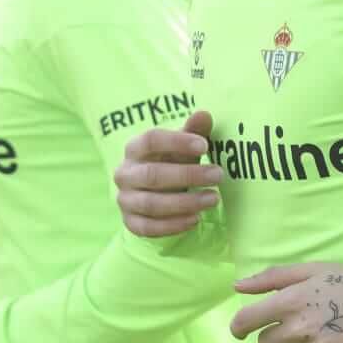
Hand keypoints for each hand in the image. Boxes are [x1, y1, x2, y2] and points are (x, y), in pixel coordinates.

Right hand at [114, 110, 224, 236]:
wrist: (153, 192)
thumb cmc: (170, 162)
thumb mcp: (182, 147)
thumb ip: (193, 131)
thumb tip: (204, 115)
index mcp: (134, 148)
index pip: (150, 140)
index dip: (177, 141)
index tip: (204, 146)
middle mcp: (124, 173)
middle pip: (152, 174)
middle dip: (188, 175)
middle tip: (218, 175)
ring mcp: (125, 199)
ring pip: (151, 204)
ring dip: (185, 203)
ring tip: (213, 199)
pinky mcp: (130, 222)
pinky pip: (149, 227)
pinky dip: (173, 225)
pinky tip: (196, 219)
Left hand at [231, 263, 342, 342]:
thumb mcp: (312, 270)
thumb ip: (272, 278)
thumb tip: (237, 287)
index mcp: (293, 301)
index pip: (248, 321)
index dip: (239, 326)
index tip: (240, 329)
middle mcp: (301, 329)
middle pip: (267, 342)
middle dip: (277, 332)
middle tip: (301, 320)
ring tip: (323, 330)